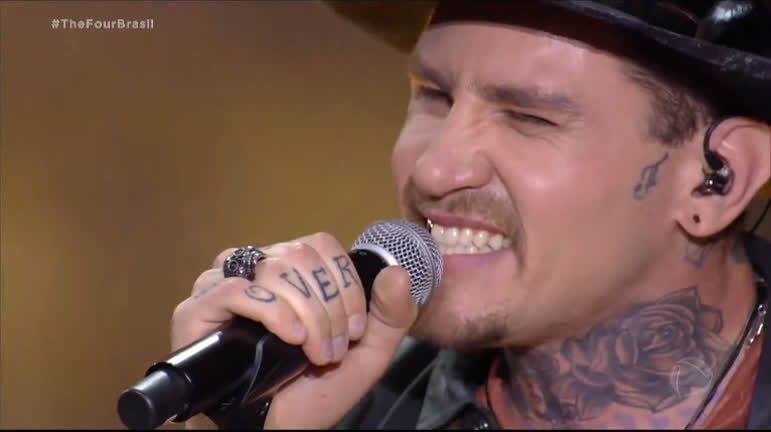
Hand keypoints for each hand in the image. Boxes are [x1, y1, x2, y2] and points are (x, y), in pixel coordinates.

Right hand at [170, 232, 418, 428]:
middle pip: (300, 255)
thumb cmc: (309, 395)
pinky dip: (272, 311)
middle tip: (331, 350)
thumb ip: (391, 316)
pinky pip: (237, 288)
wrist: (269, 431)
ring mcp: (223, 286)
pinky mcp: (197, 309)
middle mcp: (255, 270)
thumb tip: (398, 273)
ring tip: (311, 353)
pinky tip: (288, 337)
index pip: (320, 246)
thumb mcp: (365, 356)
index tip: (353, 331)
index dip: (344, 284)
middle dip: (328, 306)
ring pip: (274, 267)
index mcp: (290, 272)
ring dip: (306, 313)